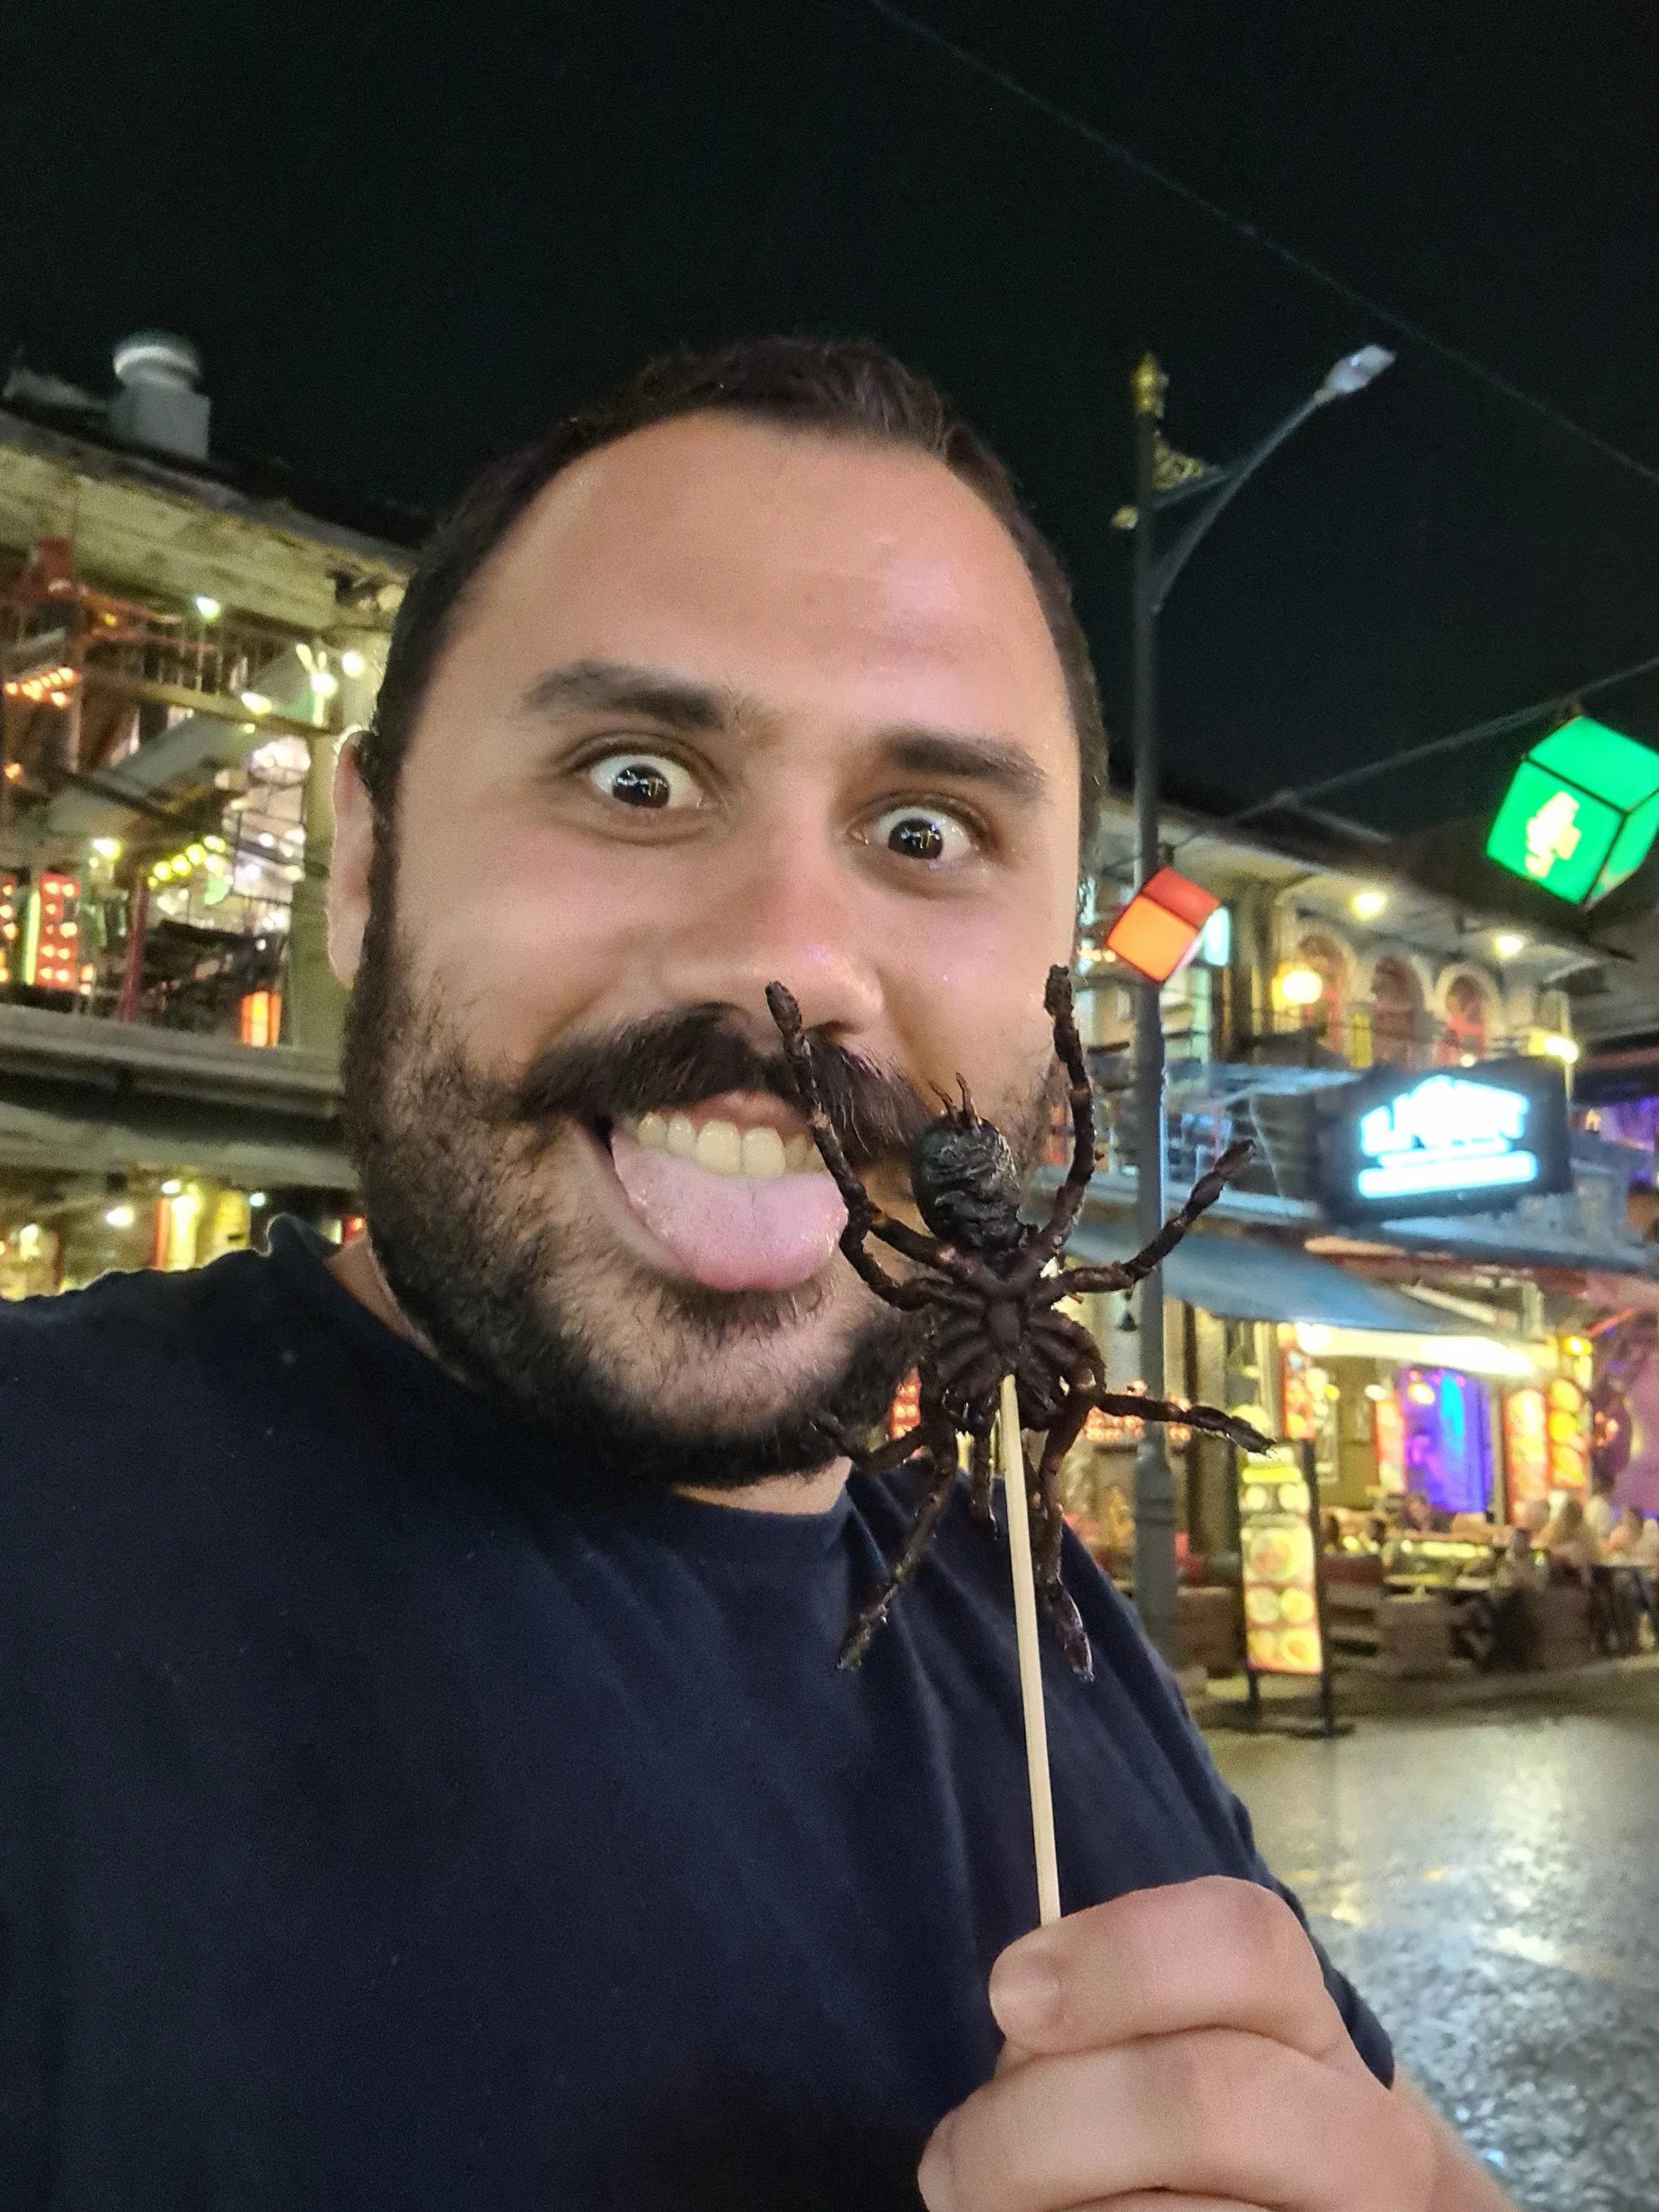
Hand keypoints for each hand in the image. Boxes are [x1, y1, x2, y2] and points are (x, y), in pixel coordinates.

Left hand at [917, 1877, 1442, 2211]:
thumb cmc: (1181, 2146)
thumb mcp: (1159, 2056)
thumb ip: (1107, 2027)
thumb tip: (1022, 2011)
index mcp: (1311, 2032)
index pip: (1245, 1941)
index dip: (1118, 1953)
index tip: (1010, 1992)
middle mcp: (1367, 2138)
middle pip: (1200, 2094)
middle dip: (1040, 2124)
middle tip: (961, 2156)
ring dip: (1047, 2211)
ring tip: (996, 2206)